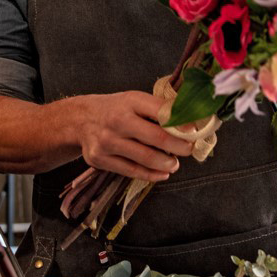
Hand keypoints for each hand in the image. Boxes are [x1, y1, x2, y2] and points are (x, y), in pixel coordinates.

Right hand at [69, 91, 196, 182]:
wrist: (81, 119)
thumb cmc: (116, 110)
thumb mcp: (135, 101)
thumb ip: (160, 110)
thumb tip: (191, 124)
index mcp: (131, 101)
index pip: (162, 112)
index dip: (182, 124)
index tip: (195, 131)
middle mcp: (118, 120)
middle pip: (157, 138)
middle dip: (180, 147)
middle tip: (189, 150)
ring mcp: (107, 141)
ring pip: (146, 158)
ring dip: (167, 164)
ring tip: (174, 163)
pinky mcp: (100, 159)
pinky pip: (132, 171)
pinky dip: (152, 175)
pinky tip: (162, 173)